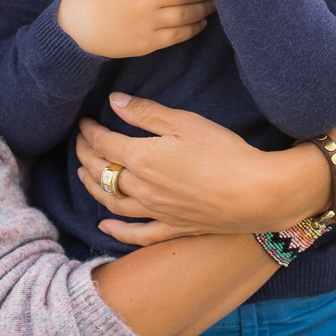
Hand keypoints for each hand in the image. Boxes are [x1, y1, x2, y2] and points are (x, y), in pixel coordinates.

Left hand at [74, 93, 326, 245]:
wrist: (255, 194)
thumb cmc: (224, 152)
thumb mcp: (185, 122)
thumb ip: (146, 114)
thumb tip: (113, 102)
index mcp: (141, 158)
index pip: (103, 143)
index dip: (89, 132)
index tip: (83, 122)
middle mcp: (141, 188)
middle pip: (102, 172)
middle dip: (85, 155)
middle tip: (80, 143)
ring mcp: (155, 212)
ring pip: (112, 202)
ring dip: (93, 187)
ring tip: (83, 176)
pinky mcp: (171, 227)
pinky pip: (136, 234)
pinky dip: (116, 231)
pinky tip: (104, 227)